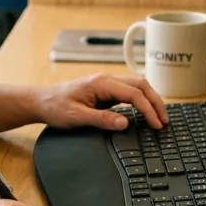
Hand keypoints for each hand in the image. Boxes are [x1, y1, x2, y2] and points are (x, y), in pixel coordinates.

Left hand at [33, 73, 167, 130]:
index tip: (157, 124)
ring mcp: (106, 85)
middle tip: (164, 120)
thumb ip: (102, 119)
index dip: (148, 109)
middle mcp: (106, 80)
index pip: (133, 94)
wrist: (40, 101)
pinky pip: (128, 93)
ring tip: (159, 117)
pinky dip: (141, 101)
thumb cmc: (55, 107)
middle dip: (155, 102)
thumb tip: (125, 123)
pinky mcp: (105, 91)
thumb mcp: (77, 117)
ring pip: (136, 87)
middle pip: (140, 85)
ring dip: (150, 100)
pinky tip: (145, 112)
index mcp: (101, 83)